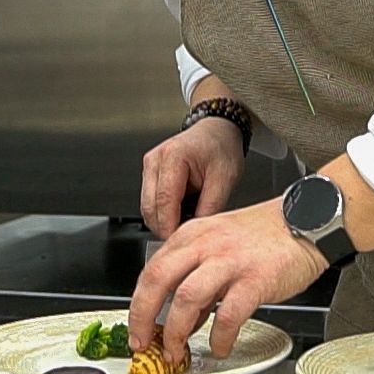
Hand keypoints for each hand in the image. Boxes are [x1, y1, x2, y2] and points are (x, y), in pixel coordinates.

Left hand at [128, 198, 326, 361]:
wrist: (309, 221)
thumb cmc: (268, 235)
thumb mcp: (222, 246)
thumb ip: (199, 278)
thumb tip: (184, 319)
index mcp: (194, 235)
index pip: (151, 269)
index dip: (138, 304)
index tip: (137, 328)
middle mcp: (206, 245)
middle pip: (158, 280)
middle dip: (143, 317)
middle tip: (143, 343)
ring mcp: (230, 261)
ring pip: (186, 297)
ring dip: (176, 331)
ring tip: (178, 351)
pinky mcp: (255, 279)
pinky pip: (229, 314)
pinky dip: (220, 336)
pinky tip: (220, 346)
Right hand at [140, 119, 243, 239]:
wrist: (216, 132)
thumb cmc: (221, 148)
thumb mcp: (226, 178)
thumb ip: (211, 206)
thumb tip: (196, 231)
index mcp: (174, 156)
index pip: (164, 200)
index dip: (170, 226)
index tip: (179, 242)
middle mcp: (155, 160)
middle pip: (150, 207)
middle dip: (165, 227)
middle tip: (187, 238)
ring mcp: (149, 166)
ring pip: (147, 208)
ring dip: (163, 221)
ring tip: (188, 221)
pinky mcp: (149, 174)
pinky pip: (150, 202)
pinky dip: (163, 213)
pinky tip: (181, 212)